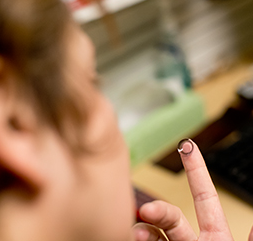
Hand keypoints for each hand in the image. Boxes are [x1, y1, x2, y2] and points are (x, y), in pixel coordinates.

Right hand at [133, 139, 252, 240]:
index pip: (204, 195)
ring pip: (153, 232)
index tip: (188, 145)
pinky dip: (139, 238)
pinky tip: (136, 238)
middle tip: (147, 210)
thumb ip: (250, 240)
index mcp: (216, 235)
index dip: (196, 169)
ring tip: (137, 235)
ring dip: (144, 230)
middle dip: (158, 208)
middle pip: (171, 216)